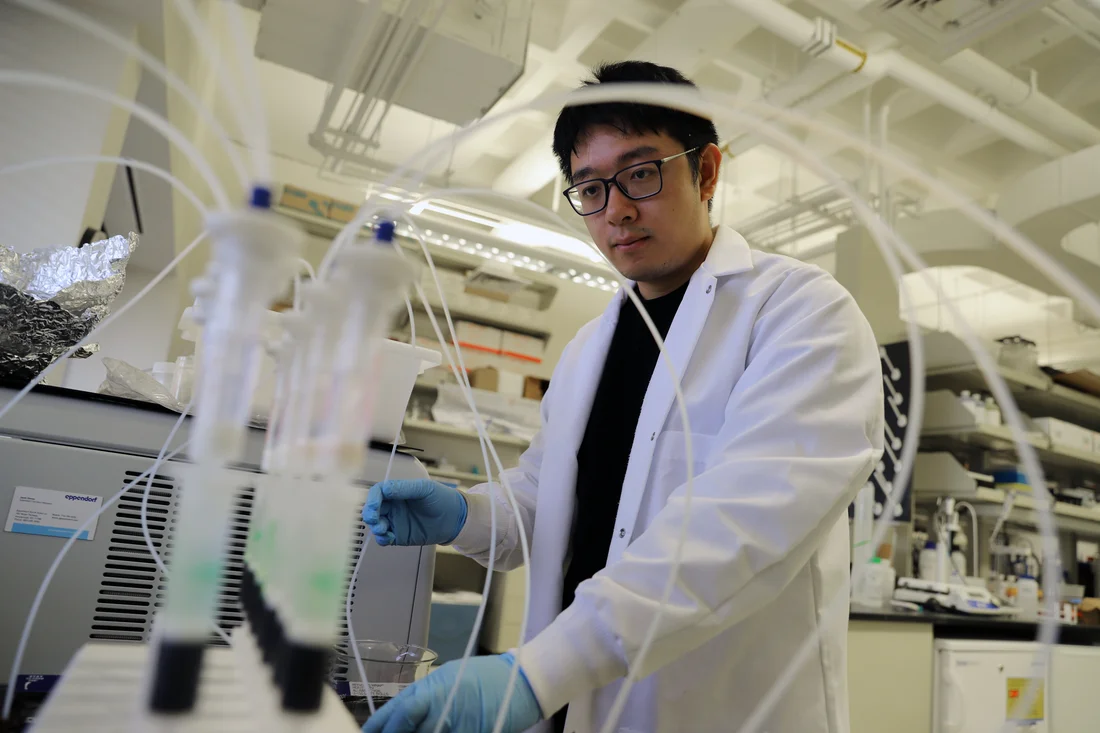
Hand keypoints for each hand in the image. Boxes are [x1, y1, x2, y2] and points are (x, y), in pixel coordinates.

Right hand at [362, 479, 467, 546]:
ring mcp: (395, 521)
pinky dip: (382, 539)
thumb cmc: (443, 499)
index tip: (373, 506)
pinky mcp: (399, 535)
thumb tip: (384, 489)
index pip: (378, 492)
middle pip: (372, 509)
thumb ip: (404, 488)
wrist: (455, 519)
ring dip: (375, 527)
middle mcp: (394, 506)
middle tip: (375, 520)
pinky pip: (383, 538)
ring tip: (384, 529)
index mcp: (398, 492)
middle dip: (370, 514)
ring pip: (375, 524)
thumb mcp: (425, 489)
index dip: (372, 499)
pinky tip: (390, 538)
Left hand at [362, 653, 541, 732]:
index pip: (396, 714)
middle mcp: (440, 711)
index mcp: (430, 691)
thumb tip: (400, 714)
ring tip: (419, 731)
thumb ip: (422, 697)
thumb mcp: (446, 678)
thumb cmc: (483, 676)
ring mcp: (456, 728)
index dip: (379, 727)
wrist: (521, 682)